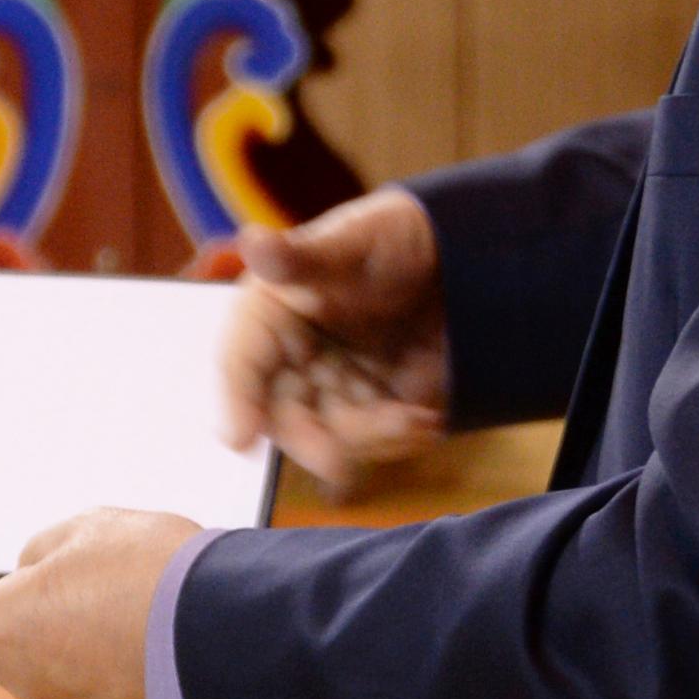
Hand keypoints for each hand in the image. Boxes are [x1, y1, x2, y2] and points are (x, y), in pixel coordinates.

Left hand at [0, 507, 195, 698]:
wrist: (234, 644)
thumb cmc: (152, 574)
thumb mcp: (92, 528)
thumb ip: (45, 549)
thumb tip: (33, 575)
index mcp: (0, 627)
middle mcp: (25, 681)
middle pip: (1, 648)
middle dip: (24, 618)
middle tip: (69, 581)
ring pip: (53, 672)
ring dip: (72, 646)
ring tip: (127, 606)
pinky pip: (98, 695)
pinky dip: (112, 671)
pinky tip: (153, 641)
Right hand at [220, 185, 448, 491]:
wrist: (462, 256)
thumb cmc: (391, 236)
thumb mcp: (350, 241)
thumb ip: (300, 257)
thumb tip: (253, 241)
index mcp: (270, 315)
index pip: (241, 362)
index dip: (236, 399)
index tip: (239, 438)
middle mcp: (294, 358)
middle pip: (282, 415)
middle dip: (308, 442)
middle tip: (335, 462)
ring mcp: (335, 386)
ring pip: (331, 437)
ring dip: (370, 440)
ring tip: (415, 420)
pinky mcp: (375, 406)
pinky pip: (374, 441)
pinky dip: (398, 440)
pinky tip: (426, 421)